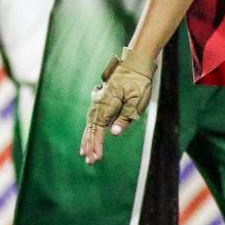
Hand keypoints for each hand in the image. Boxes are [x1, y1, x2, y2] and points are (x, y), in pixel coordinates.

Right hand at [80, 46, 156, 161]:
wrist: (135, 62)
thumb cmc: (139, 82)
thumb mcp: (137, 101)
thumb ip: (126, 118)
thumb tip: (114, 133)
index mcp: (107, 104)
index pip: (98, 129)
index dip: (96, 144)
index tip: (96, 157)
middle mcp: (99, 103)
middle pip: (91, 128)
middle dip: (90, 145)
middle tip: (90, 161)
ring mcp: (98, 101)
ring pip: (90, 123)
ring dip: (88, 139)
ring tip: (85, 154)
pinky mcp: (101, 100)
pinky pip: (93, 117)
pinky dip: (90, 128)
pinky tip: (89, 136)